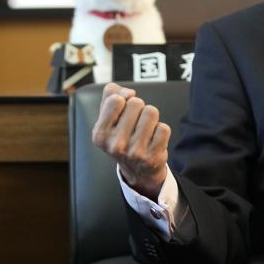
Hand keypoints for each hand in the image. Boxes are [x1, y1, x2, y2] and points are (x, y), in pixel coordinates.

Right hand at [91, 82, 171, 199]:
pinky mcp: (153, 157)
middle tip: (134, 124)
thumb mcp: (107, 117)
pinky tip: (153, 140)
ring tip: (144, 130)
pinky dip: (160, 130)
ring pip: (151, 112)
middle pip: (136, 103)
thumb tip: (129, 93)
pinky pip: (163, 128)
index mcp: (100, 134)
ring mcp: (135, 153)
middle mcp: (116, 145)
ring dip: (150, 118)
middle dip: (138, 108)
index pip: (115, 99)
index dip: (122, 101)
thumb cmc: (121, 137)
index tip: (122, 112)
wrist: (137, 170)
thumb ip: (111, 94)